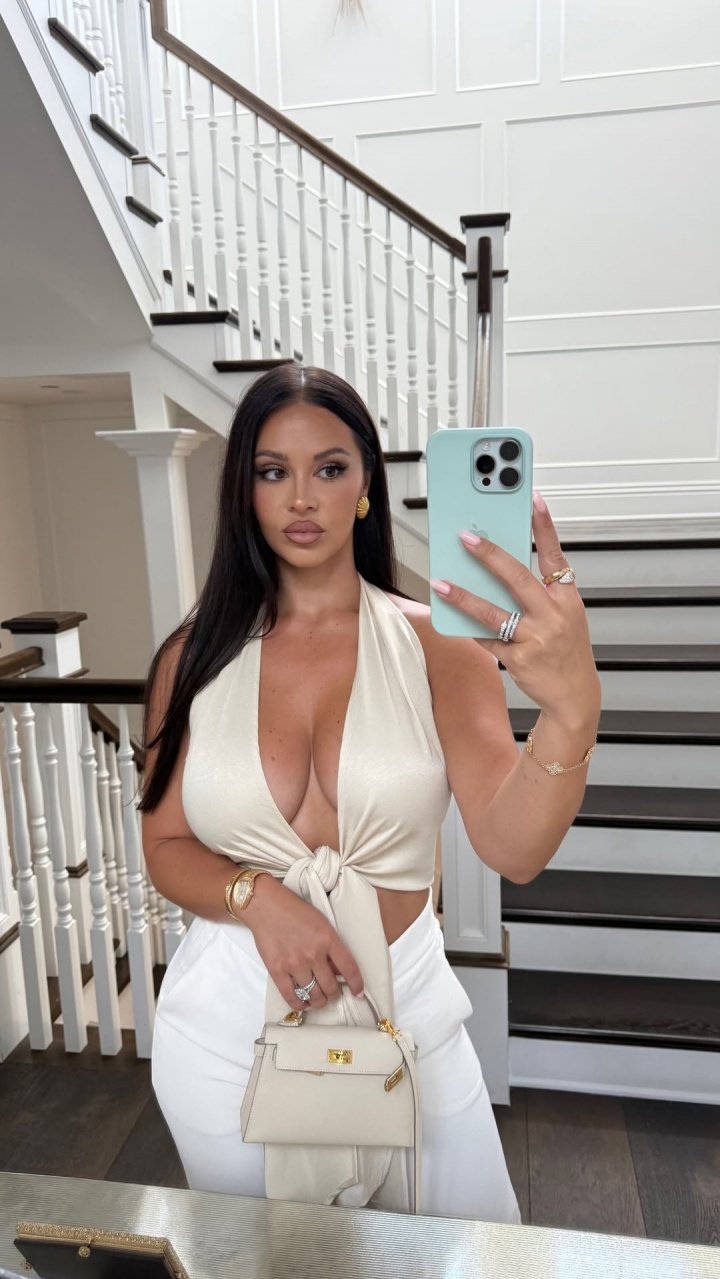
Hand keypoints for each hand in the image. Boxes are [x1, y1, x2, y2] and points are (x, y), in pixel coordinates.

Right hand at [245, 875, 363, 1011]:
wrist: (265, 905)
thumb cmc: (294, 910)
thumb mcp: (321, 922)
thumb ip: (331, 946)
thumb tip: (338, 971)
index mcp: (328, 938)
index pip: (349, 968)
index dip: (356, 984)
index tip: (358, 992)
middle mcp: (313, 953)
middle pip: (331, 987)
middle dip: (334, 993)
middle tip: (331, 991)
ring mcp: (294, 963)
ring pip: (313, 995)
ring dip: (318, 1001)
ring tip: (318, 999)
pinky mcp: (277, 970)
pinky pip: (291, 996)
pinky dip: (299, 1004)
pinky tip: (303, 1004)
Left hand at [430, 492, 600, 727]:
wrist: (575, 696)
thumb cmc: (566, 651)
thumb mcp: (564, 616)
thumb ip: (539, 593)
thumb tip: (500, 569)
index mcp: (567, 599)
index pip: (555, 555)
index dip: (544, 526)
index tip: (532, 499)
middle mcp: (554, 616)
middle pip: (517, 578)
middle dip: (489, 555)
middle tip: (466, 537)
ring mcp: (536, 639)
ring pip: (493, 612)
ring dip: (463, 597)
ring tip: (441, 583)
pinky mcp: (519, 660)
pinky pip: (487, 639)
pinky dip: (470, 629)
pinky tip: (454, 619)